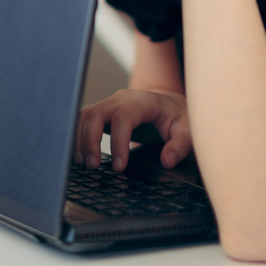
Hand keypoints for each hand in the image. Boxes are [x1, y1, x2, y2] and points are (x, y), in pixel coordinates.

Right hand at [75, 88, 192, 170]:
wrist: (169, 104)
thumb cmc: (177, 117)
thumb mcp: (187, 130)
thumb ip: (179, 146)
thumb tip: (167, 160)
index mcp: (143, 101)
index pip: (123, 117)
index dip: (118, 142)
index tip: (118, 166)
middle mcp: (122, 99)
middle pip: (97, 112)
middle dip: (90, 139)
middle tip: (93, 166)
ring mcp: (110, 104)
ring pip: (86, 115)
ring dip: (80, 138)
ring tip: (83, 163)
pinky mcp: (103, 112)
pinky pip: (84, 119)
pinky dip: (78, 135)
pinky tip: (79, 154)